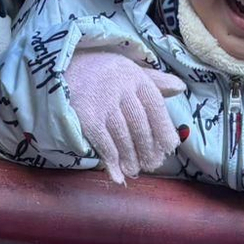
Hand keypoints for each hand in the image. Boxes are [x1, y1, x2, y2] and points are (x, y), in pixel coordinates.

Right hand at [64, 49, 184, 183]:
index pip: (156, 106)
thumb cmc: (103, 73)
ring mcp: (103, 103)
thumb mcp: (129, 71)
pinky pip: (104, 144)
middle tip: (152, 164)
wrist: (63, 68)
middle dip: (148, 148)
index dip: (164, 129)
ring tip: (134, 170)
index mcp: (135, 77)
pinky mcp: (87, 117)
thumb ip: (155, 82)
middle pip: (140, 124)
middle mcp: (121, 88)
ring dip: (130, 158)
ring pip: (123, 136)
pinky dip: (112, 162)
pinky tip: (117, 175)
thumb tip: (180, 88)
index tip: (170, 148)